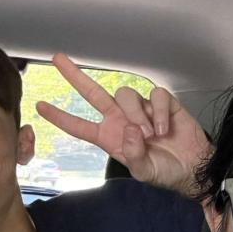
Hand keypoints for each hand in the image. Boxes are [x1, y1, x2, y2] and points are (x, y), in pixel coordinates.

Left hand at [36, 53, 210, 196]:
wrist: (192, 166)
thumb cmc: (165, 171)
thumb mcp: (144, 172)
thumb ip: (134, 155)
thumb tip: (131, 129)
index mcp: (109, 137)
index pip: (79, 125)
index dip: (60, 117)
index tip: (40, 106)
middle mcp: (120, 119)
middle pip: (93, 93)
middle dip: (75, 75)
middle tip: (58, 58)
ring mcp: (141, 108)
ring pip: (126, 94)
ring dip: (138, 114)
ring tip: (152, 135)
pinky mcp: (162, 102)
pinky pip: (155, 95)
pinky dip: (160, 111)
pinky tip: (165, 128)